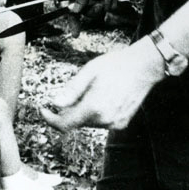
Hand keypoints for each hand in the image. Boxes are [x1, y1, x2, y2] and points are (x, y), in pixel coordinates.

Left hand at [41, 39, 164, 130]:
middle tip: (78, 89)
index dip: (50, 119)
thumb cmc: (117, 65)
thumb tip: (55, 103)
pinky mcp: (122, 123)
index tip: (43, 110)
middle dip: (70, 109)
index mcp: (94, 107)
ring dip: (85, 110)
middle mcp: (104, 120)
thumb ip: (71, 90)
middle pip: (76, 121)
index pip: (64, 124)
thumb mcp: (90, 71)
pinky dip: (98, 113)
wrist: (145, 67)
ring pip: (89, 122)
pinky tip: (107, 96)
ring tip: (97, 89)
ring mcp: (114, 123)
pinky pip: (102, 122)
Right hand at [68, 0, 126, 13]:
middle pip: (87, 7)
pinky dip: (114, 4)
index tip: (87, 7)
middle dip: (95, 8)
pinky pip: (111, 6)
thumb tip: (73, 10)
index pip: (75, 0)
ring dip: (106, 5)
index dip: (80, 7)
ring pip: (100, 8)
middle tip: (100, 5)